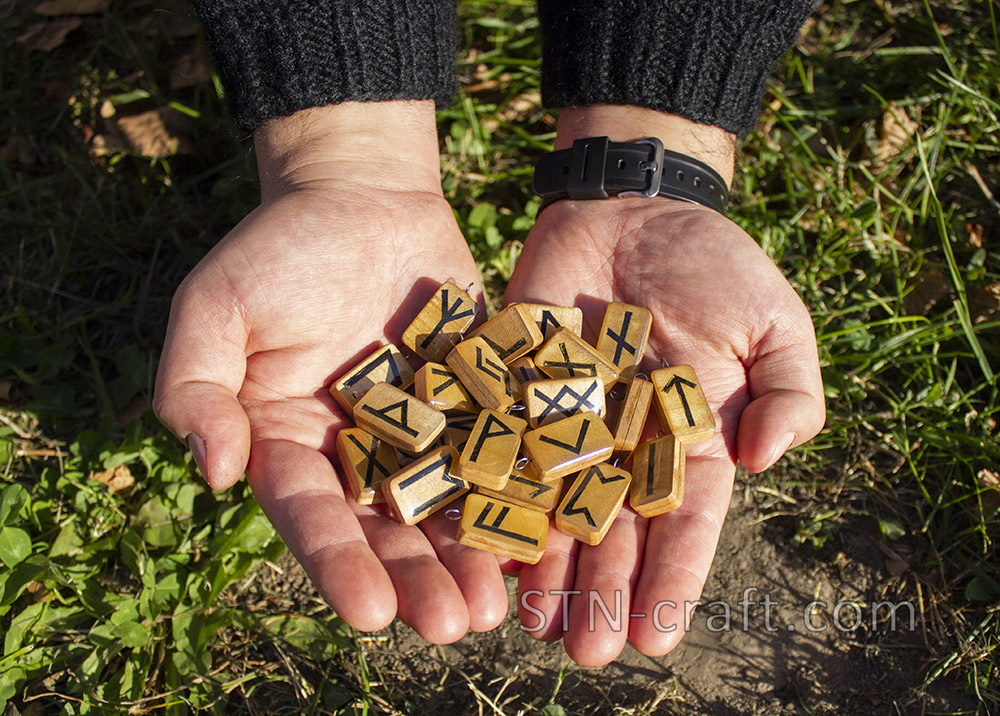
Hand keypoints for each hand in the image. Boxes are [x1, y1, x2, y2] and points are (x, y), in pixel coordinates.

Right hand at [153, 101, 507, 640]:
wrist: (361, 193)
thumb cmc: (279, 246)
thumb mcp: (217, 304)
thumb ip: (197, 384)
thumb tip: (216, 469)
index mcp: (291, 443)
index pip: (312, 515)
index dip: (338, 564)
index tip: (369, 612)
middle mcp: (358, 452)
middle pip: (386, 529)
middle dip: (417, 580)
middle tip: (451, 626)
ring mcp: (422, 430)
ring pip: (446, 505)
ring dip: (471, 556)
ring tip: (498, 604)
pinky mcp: (475, 399)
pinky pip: (498, 449)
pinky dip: (517, 491)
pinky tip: (543, 531)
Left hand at [505, 106, 824, 664]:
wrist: (631, 205)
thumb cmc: (712, 263)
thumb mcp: (775, 321)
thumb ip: (789, 391)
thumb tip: (768, 460)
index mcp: (689, 441)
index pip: (683, 524)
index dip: (671, 581)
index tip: (656, 636)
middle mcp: (623, 445)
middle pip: (611, 530)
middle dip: (600, 591)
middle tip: (584, 652)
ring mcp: (565, 421)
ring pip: (552, 506)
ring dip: (544, 567)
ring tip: (532, 624)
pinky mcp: (513, 389)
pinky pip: (500, 449)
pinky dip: (491, 495)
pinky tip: (483, 544)